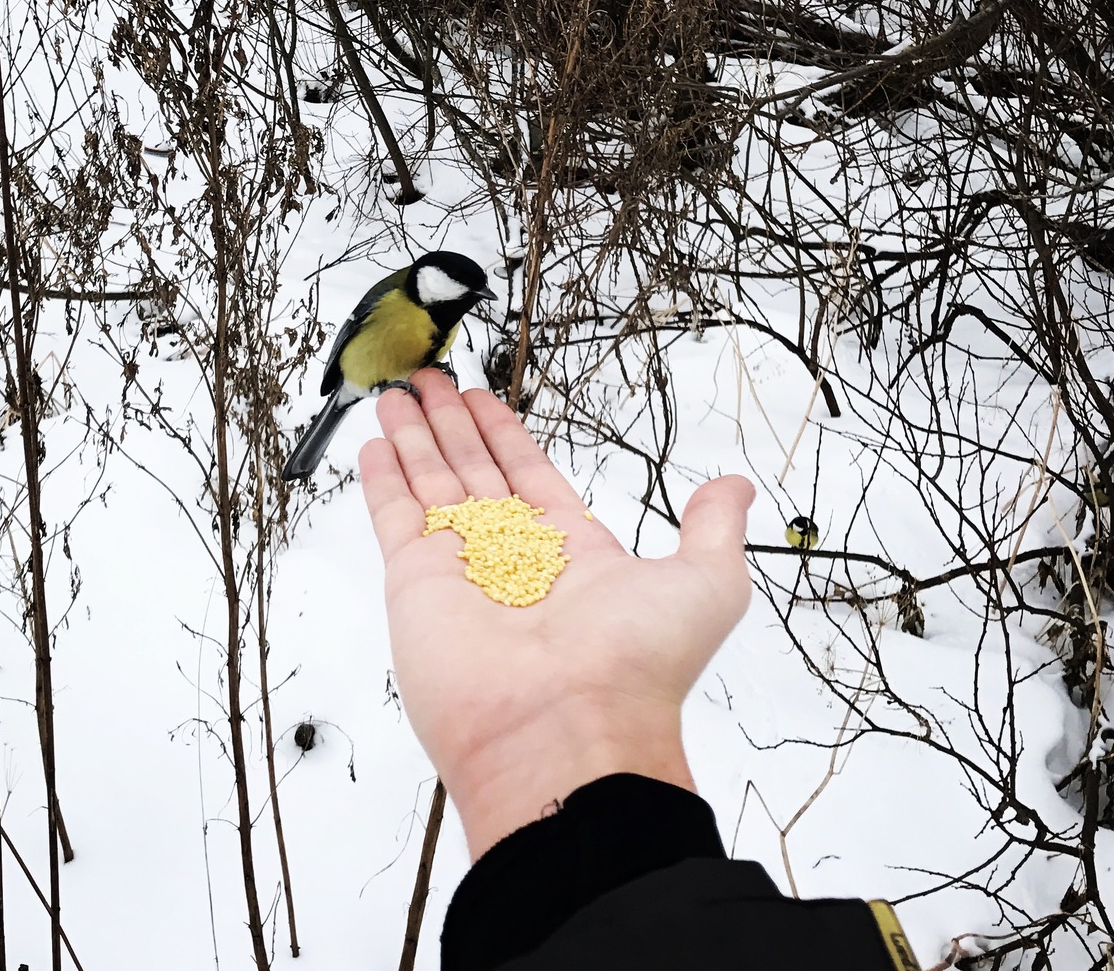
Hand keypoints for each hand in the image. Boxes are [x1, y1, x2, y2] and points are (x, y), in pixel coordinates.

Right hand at [360, 370, 753, 857]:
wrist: (568, 732)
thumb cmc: (637, 667)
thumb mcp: (705, 585)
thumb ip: (714, 529)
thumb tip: (736, 489)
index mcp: (572, 555)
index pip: (529, 476)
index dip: (504, 436)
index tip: (482, 400)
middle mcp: (511, 558)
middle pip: (473, 472)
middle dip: (451, 425)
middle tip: (431, 380)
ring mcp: (460, 568)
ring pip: (430, 483)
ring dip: (414, 436)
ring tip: (398, 392)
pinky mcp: (415, 581)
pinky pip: (393, 515)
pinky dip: (382, 477)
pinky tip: (377, 441)